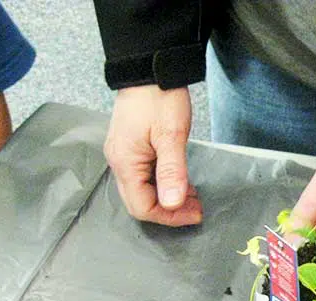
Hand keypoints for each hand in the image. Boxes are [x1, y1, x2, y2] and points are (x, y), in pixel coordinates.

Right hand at [103, 85, 201, 226]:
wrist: (150, 69)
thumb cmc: (160, 97)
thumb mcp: (171, 136)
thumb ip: (171, 172)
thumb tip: (172, 203)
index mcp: (125, 162)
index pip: (141, 207)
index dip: (169, 216)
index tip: (195, 213)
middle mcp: (118, 162)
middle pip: (139, 203)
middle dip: (169, 211)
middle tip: (196, 208)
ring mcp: (123, 155)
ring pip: (142, 191)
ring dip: (167, 199)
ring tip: (193, 197)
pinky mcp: (130, 149)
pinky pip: (144, 178)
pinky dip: (163, 185)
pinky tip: (180, 182)